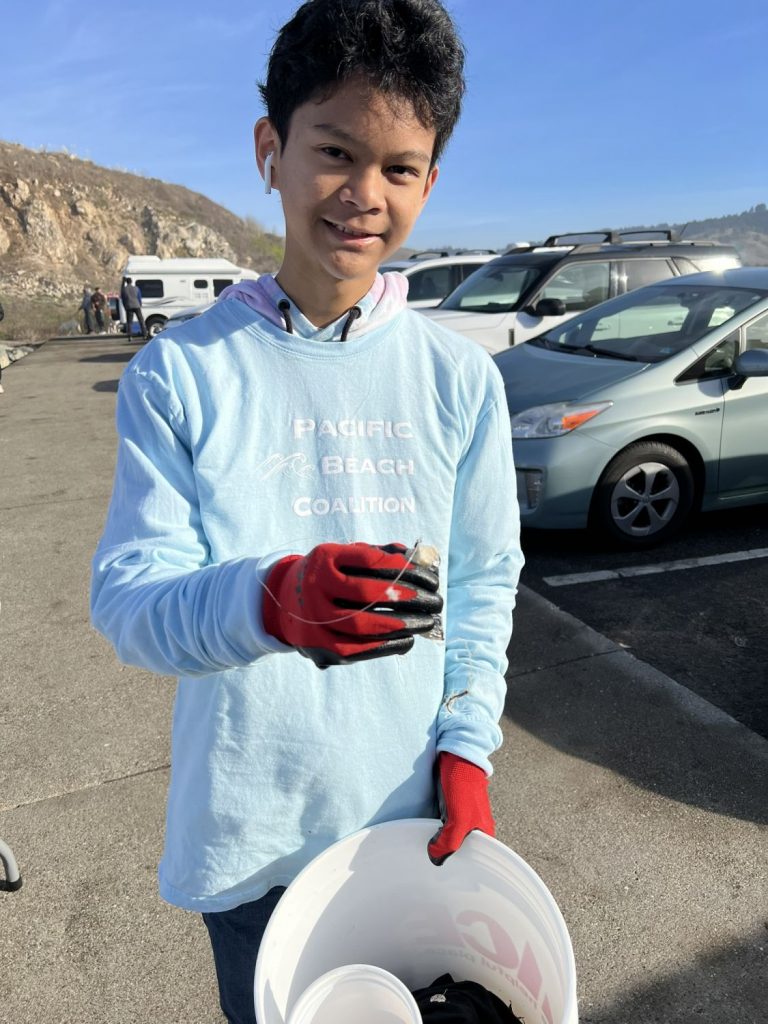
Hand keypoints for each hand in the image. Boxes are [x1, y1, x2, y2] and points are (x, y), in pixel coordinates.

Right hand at [261, 542, 441, 668]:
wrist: (285, 604)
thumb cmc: (329, 576)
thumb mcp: (346, 557)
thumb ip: (380, 554)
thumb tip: (421, 558)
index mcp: (323, 558)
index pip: (369, 560)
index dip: (404, 568)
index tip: (430, 575)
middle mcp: (314, 587)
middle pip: (367, 593)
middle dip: (408, 597)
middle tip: (436, 599)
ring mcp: (314, 620)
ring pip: (363, 625)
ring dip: (402, 624)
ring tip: (428, 621)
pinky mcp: (320, 647)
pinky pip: (358, 650)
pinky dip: (387, 645)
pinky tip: (408, 639)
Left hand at [428, 752, 493, 864]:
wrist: (455, 755)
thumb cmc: (464, 784)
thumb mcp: (459, 819)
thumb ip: (450, 841)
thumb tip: (435, 857)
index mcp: (484, 833)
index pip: (475, 860)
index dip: (461, 868)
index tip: (445, 874)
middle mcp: (474, 826)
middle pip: (460, 850)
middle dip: (447, 856)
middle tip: (431, 864)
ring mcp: (461, 816)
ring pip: (449, 837)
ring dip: (438, 843)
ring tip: (424, 852)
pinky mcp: (449, 807)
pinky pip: (440, 825)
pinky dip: (433, 830)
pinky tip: (423, 833)